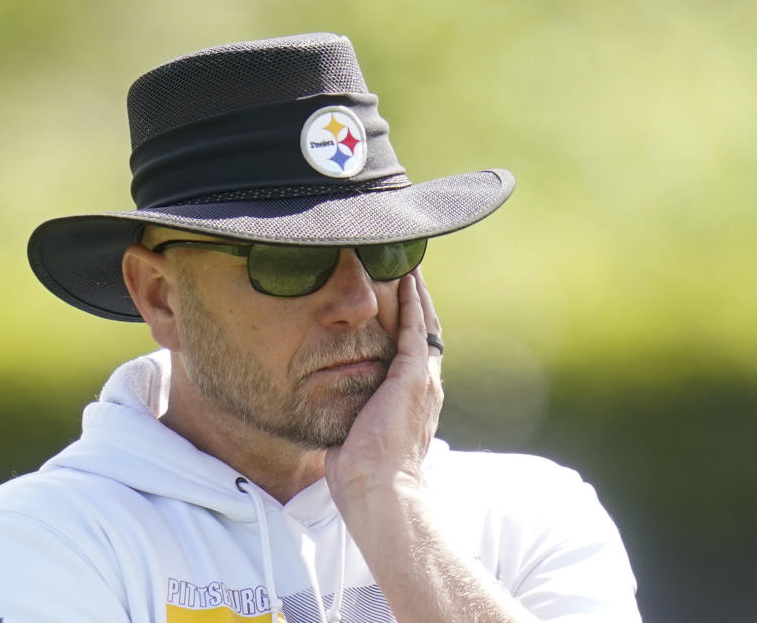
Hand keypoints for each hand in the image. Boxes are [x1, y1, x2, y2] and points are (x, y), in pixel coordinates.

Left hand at [324, 268, 443, 505]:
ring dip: (416, 294)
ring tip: (409, 266)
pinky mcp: (412, 375)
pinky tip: (405, 278)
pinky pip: (415, 327)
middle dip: (418, 302)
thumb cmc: (363, 475)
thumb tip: (329, 409)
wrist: (380, 491)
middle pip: (427, 332)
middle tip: (409, 272)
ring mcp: (422, 379)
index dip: (411, 327)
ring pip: (424, 323)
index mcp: (415, 401)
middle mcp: (426, 386)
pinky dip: (411, 301)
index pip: (416, 353)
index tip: (401, 303)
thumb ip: (352, 414)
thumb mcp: (359, 434)